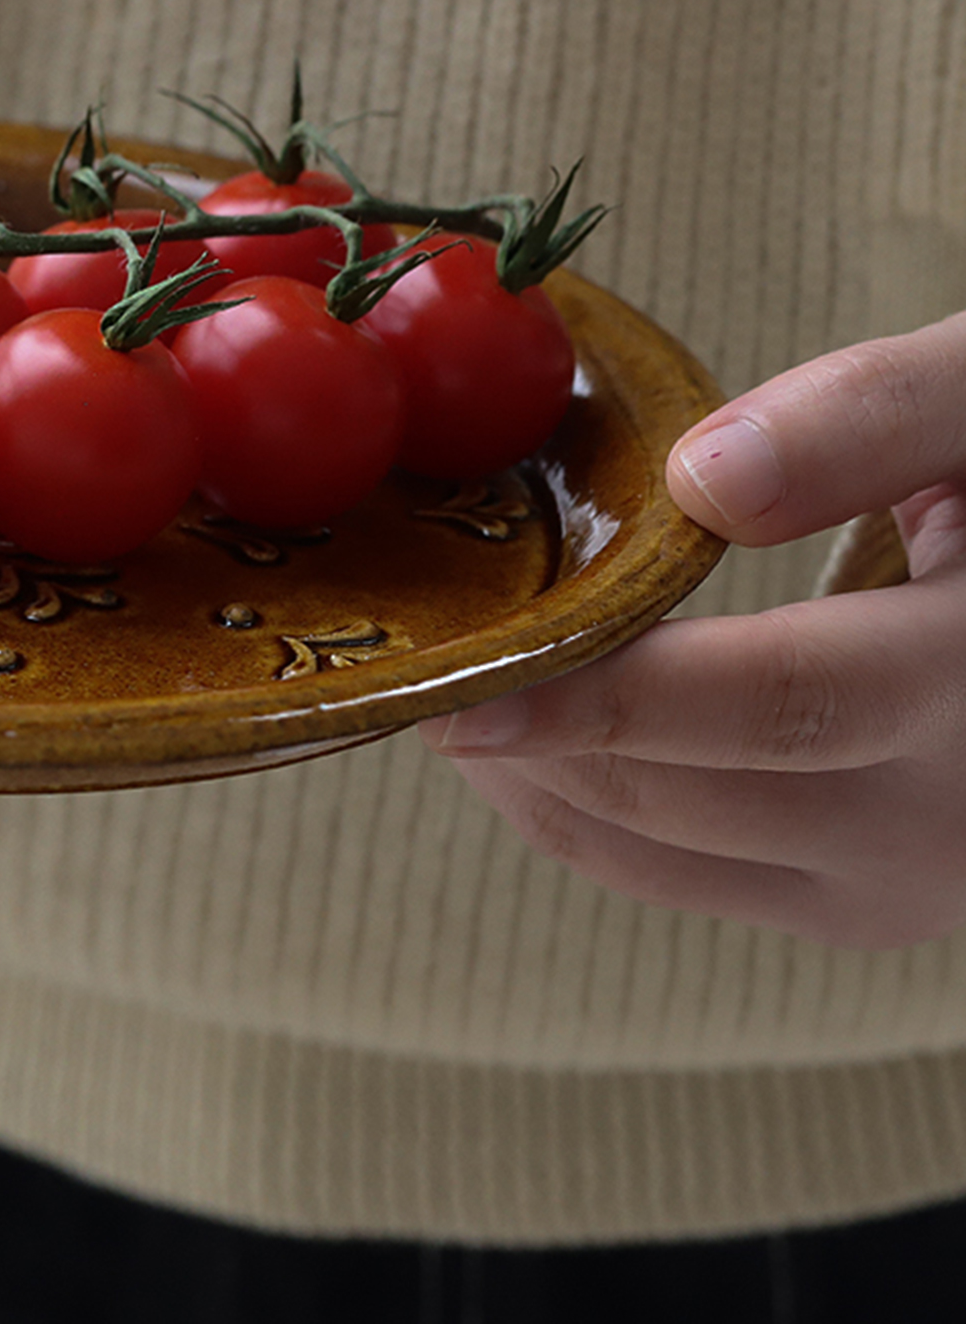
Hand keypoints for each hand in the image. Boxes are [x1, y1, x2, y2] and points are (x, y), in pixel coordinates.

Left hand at [422, 310, 965, 949]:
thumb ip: (870, 420)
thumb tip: (705, 481)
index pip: (782, 704)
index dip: (610, 696)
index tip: (464, 682)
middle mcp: (952, 822)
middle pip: (683, 790)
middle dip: (525, 719)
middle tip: (413, 644)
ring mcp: (899, 886)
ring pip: (650, 849)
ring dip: (523, 766)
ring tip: (442, 667)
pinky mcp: (849, 903)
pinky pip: (669, 874)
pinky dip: (565, 803)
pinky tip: (511, 720)